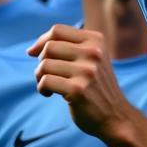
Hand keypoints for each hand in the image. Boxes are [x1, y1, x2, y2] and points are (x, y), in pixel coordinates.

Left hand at [28, 26, 135, 144]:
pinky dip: (41, 88)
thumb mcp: (92, 58)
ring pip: (44, 65)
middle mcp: (93, 52)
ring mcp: (87, 70)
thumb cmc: (96, 86)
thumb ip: (69, 48)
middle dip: (41, 61)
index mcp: (96, 40)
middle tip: (46, 74)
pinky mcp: (78, 89)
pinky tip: (48, 94)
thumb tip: (30, 49)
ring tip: (47, 85)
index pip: (58, 30)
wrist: (115, 115)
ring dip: (39, 76)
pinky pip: (45, 81)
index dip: (41, 41)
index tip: (34, 53)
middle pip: (49, 47)